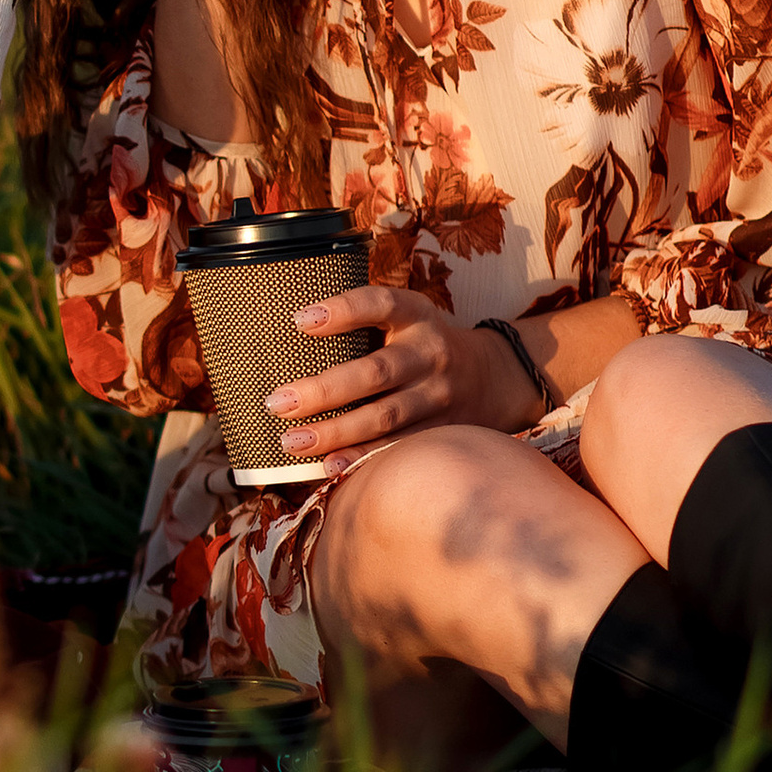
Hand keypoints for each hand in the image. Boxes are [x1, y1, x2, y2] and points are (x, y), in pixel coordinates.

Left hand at [264, 287, 547, 463]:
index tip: (299, 320)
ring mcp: (439, 394)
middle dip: (324, 391)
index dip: (342, 310)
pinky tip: (331, 467)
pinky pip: (400, 447)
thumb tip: (288, 331)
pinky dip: (364, 459)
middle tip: (277, 402)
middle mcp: (429, 352)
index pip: (380, 303)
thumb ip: (362, 320)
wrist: (494, 377)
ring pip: (386, 416)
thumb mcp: (406, 316)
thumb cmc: (422, 344)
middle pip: (376, 372)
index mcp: (415, 315)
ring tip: (292, 441)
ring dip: (336, 432)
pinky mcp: (443, 430)